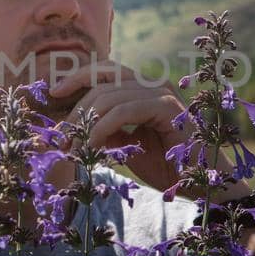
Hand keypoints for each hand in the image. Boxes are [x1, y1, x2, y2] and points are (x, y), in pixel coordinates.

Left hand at [46, 59, 186, 194]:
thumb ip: (105, 130)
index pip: (105, 70)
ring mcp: (162, 93)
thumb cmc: (166, 166)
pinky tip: (92, 146)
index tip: (54, 94)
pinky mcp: (168, 107)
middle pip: (102, 79)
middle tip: (61, 137)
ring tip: (73, 148)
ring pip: (109, 96)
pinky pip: (124, 111)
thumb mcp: (126, 145)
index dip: (77, 77)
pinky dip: (101, 128)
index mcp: (143, 89)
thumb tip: (73, 126)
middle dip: (75, 108)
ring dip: (84, 123)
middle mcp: (153, 84)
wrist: (200, 184)